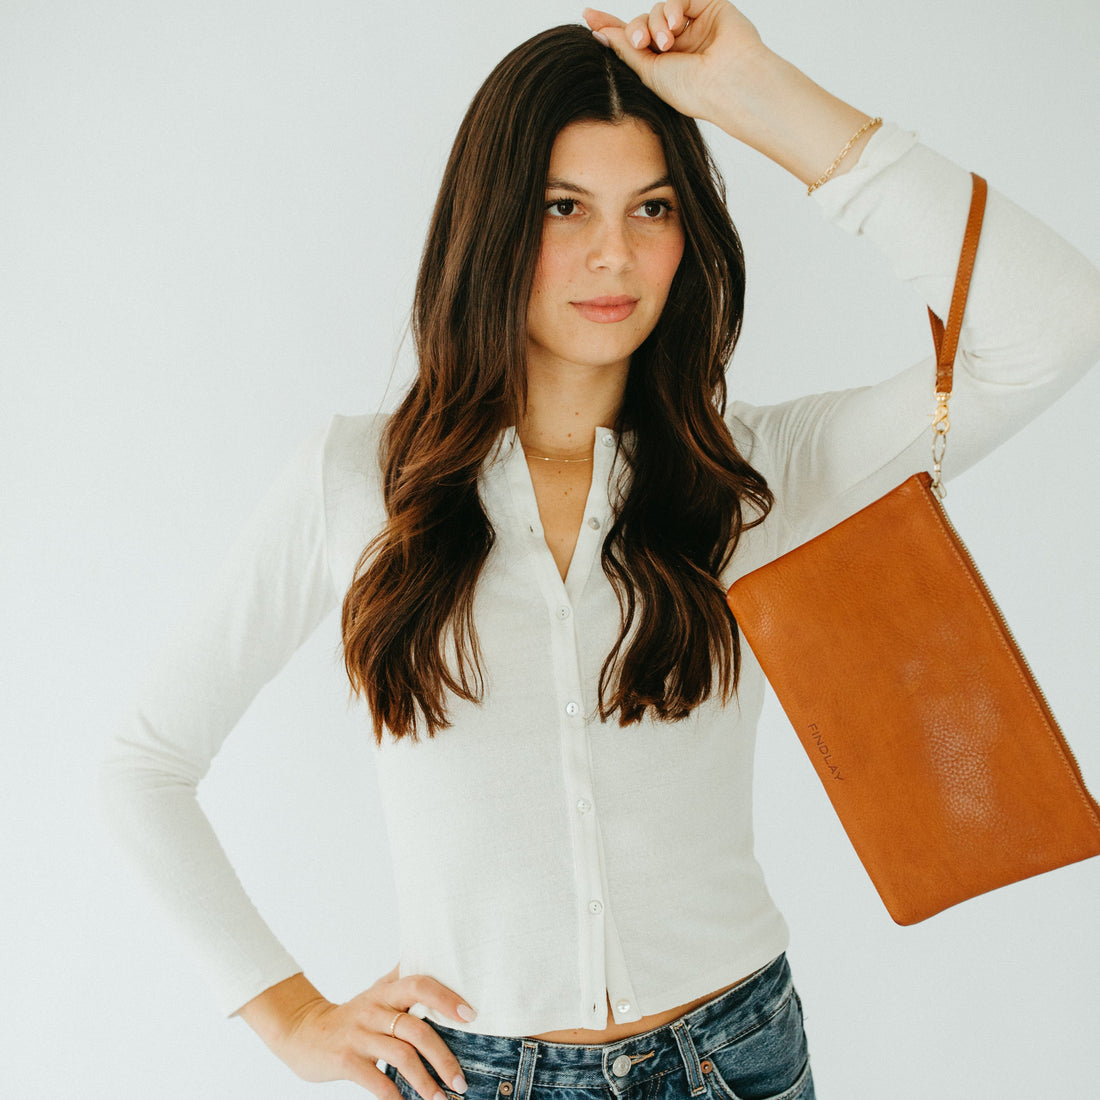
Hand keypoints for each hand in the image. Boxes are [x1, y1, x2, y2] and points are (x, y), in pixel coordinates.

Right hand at [239, 967, 474, 1098]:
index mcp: (387, 991)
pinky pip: (377, 1081)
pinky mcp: (346, 1061)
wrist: (303, 1033)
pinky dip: (396, 1097)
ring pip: (401, 1057)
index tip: (471, 1016)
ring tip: (442, 1099)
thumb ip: (404, 977)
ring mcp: (360, 1035)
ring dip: (426, 1082)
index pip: (420, 984)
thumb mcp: (377, 990)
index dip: (446, 998)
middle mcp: (374, 1010)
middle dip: (443, 1057)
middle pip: (417, 1029)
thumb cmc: (353, 1014)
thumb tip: (437, 955)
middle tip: (461, 1081)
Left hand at [582, 1, 766, 125]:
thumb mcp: (648, 73)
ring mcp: (693, 26)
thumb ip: (625, 50)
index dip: (610, 28)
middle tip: (641, 44)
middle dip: (636, 30)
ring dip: (656, 23)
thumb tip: (600, 32)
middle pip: (642, 23)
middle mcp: (678, 45)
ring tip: (666, 42)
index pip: (632, 41)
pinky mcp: (709, 8)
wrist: (727, 84)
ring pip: (659, 10)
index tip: (588, 17)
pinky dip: (672, 7)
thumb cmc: (691, 90)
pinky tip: (676, 24)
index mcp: (662, 65)